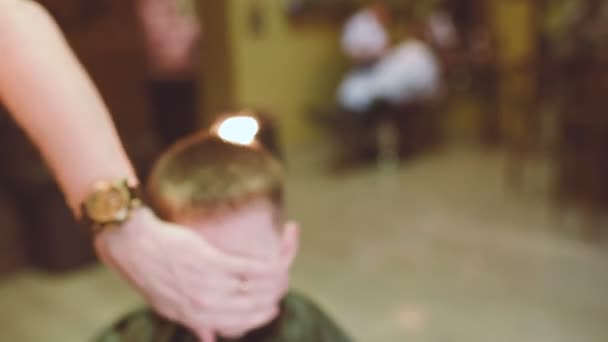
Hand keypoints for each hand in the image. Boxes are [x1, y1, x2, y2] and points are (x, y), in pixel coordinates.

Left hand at [94, 207, 295, 339]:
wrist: (134, 246)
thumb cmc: (152, 273)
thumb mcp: (169, 308)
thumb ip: (196, 324)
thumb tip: (211, 339)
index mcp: (197, 319)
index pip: (242, 324)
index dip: (263, 315)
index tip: (273, 306)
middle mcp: (206, 306)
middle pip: (256, 307)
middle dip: (275, 295)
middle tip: (282, 282)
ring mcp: (210, 285)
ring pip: (258, 288)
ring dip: (279, 278)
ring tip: (284, 266)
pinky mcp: (212, 262)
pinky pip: (253, 269)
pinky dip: (271, 264)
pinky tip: (279, 257)